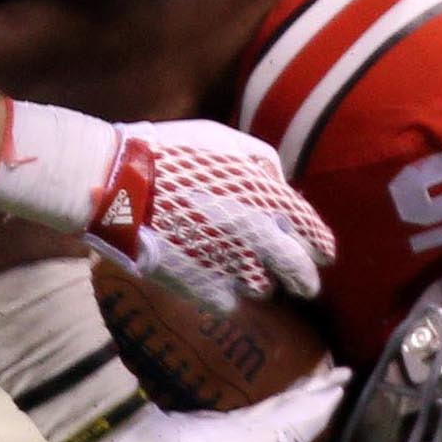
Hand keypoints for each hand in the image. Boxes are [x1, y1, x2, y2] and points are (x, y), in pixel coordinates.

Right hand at [0, 105, 333, 313]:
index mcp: (268, 196)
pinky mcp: (203, 289)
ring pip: (262, 289)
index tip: (321, 255)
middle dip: (304, 281)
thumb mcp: (223, 139)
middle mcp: (258, 235)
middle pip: (297, 272)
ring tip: (240, 270)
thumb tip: (280, 182)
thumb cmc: (170, 153)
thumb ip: (261, 161)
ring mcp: (231, 266)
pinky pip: (229, 302)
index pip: (312, 233)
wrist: (120, 184)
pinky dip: (225, 293)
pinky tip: (211, 278)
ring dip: (258, 282)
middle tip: (306, 287)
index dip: (319, 247)